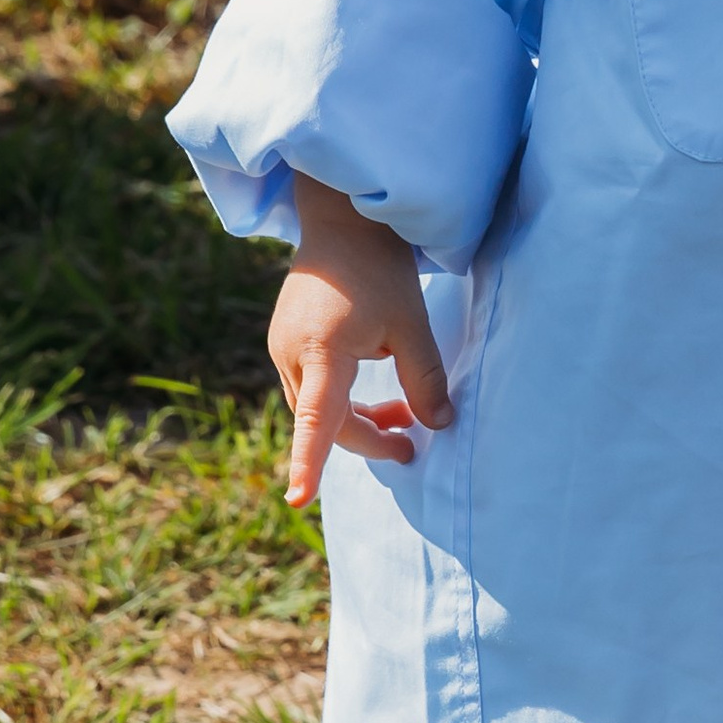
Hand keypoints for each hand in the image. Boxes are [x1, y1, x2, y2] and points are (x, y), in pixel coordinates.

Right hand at [268, 173, 453, 508]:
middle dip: (368, 441)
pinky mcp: (286, 343)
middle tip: (411, 448)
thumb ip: (424, 378)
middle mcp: (292, 356)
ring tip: (402, 419)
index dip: (308, 464)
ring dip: (357, 422)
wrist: (342, 221)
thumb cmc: (378, 268)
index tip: (298, 500)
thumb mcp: (411, 323)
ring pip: (317, 410)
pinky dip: (342, 402)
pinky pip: (313, 390)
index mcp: (322, 351)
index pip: (316, 422)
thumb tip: (439, 424)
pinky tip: (376, 396)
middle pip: (325, 423)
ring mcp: (283, 350)